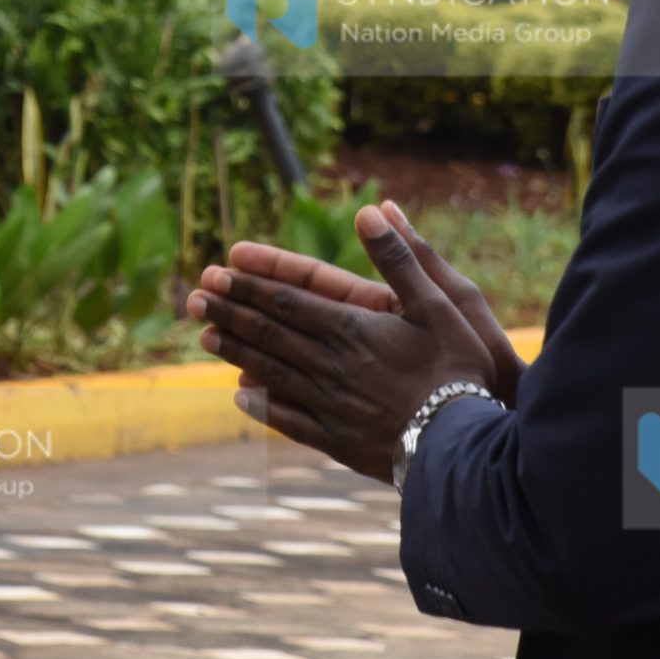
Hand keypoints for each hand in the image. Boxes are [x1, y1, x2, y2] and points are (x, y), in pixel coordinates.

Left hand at [186, 205, 500, 481]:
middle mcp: (332, 366)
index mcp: (353, 330)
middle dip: (231, 312)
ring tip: (206, 336)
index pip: (288, 301)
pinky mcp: (338, 441)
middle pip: (270, 333)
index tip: (216, 271)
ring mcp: (331, 406)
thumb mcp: (442, 304)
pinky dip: (262, 405)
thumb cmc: (460, 371)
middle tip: (194, 297)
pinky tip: (241, 395)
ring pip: (272, 372)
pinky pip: (290, 420)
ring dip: (237, 350)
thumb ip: (401, 258)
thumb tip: (370, 209)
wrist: (465, 449)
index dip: (249, 285)